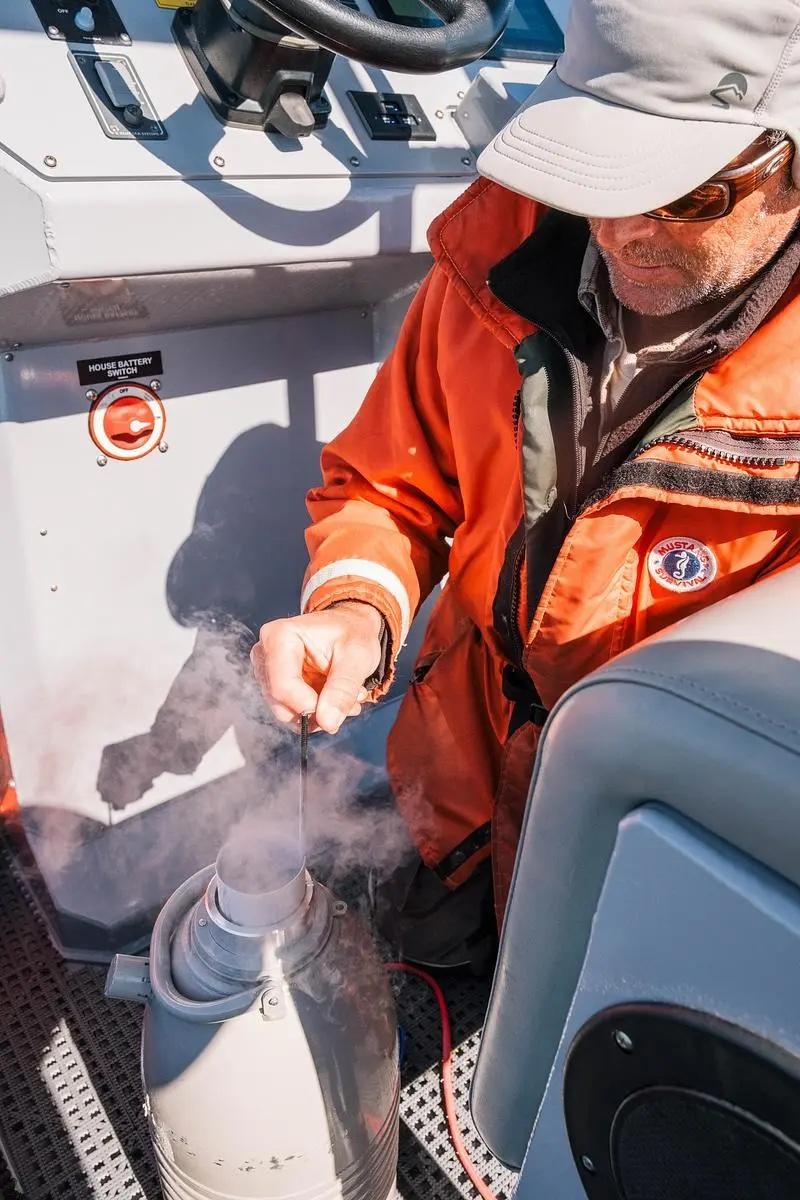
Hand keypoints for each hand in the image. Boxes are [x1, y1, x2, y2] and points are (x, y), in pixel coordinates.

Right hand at [251, 602, 383, 733]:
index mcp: (279, 636)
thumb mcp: (358, 656)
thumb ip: (343, 689)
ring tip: (347, 696)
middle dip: (317, 711)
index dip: (309, 707)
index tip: (339, 711)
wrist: (351, 625)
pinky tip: (335, 697)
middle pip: (280, 703)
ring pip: (285, 712)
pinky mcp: (274, 684)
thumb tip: (327, 723)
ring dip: (320, 713)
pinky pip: (291, 711)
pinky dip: (316, 712)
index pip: (283, 687)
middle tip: (351, 702)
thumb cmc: (353, 632)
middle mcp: (264, 653)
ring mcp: (267, 670)